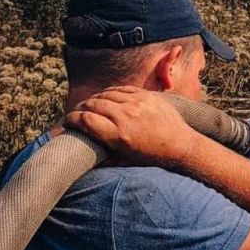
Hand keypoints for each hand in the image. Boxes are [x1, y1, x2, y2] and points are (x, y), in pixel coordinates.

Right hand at [63, 86, 198, 167]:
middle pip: (92, 105)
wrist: (182, 145)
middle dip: (80, 109)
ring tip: (89, 106)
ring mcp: (137, 103)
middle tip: (76, 114)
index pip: (85, 120)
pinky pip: (120, 89)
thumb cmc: (152, 157)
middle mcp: (126, 117)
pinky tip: (106, 98)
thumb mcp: (126, 160)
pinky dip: (109, 92)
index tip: (68, 122)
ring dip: (93, 100)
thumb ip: (103, 155)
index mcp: (119, 136)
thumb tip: (83, 156)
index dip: (71, 119)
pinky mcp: (146, 96)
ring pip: (104, 95)